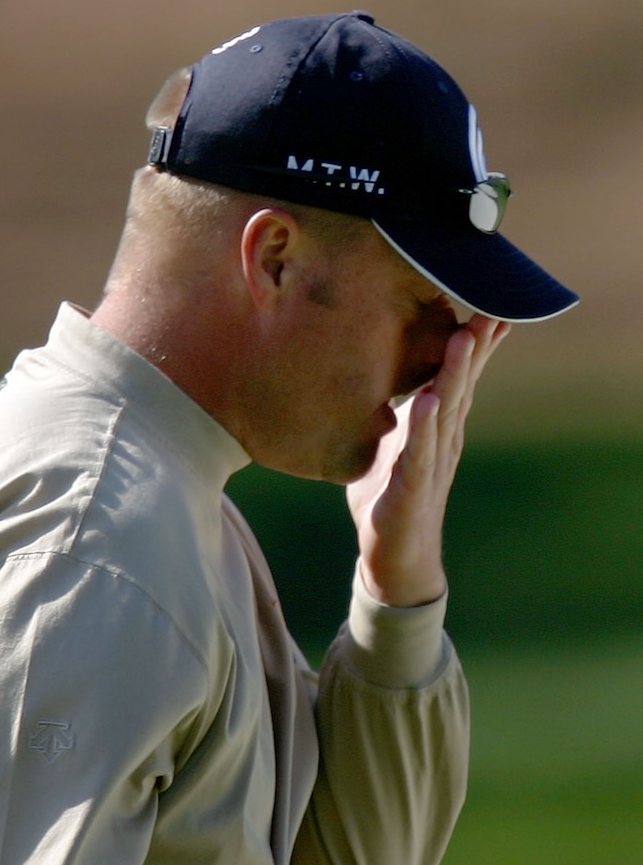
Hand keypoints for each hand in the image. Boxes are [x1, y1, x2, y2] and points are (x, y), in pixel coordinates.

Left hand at [347, 314, 510, 606]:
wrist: (394, 558)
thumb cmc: (391, 499)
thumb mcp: (391, 445)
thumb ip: (392, 412)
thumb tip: (375, 374)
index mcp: (438, 430)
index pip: (459, 379)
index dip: (474, 345)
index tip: (489, 306)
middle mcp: (442, 443)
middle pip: (461, 386)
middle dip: (474, 347)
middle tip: (489, 308)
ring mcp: (430, 466)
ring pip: (446, 413)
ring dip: (455, 375)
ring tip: (462, 339)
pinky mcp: (411, 490)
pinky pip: (418, 454)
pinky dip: (423, 428)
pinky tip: (428, 402)